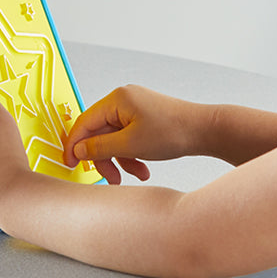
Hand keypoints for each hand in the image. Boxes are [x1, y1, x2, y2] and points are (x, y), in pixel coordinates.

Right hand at [63, 85, 196, 184]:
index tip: (70, 163)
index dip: (74, 145)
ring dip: (121, 160)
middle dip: (105, 158)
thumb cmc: (174, 131)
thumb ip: (100, 148)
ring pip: (114, 139)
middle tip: (111, 177)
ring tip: (135, 175)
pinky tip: (143, 168)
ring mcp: (134, 109)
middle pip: (99, 133)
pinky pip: (128, 138)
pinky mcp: (144, 118)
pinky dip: (132, 154)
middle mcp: (124, 100)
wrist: (206, 130)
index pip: (84, 122)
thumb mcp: (131, 144)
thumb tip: (79, 150)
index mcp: (117, 99)